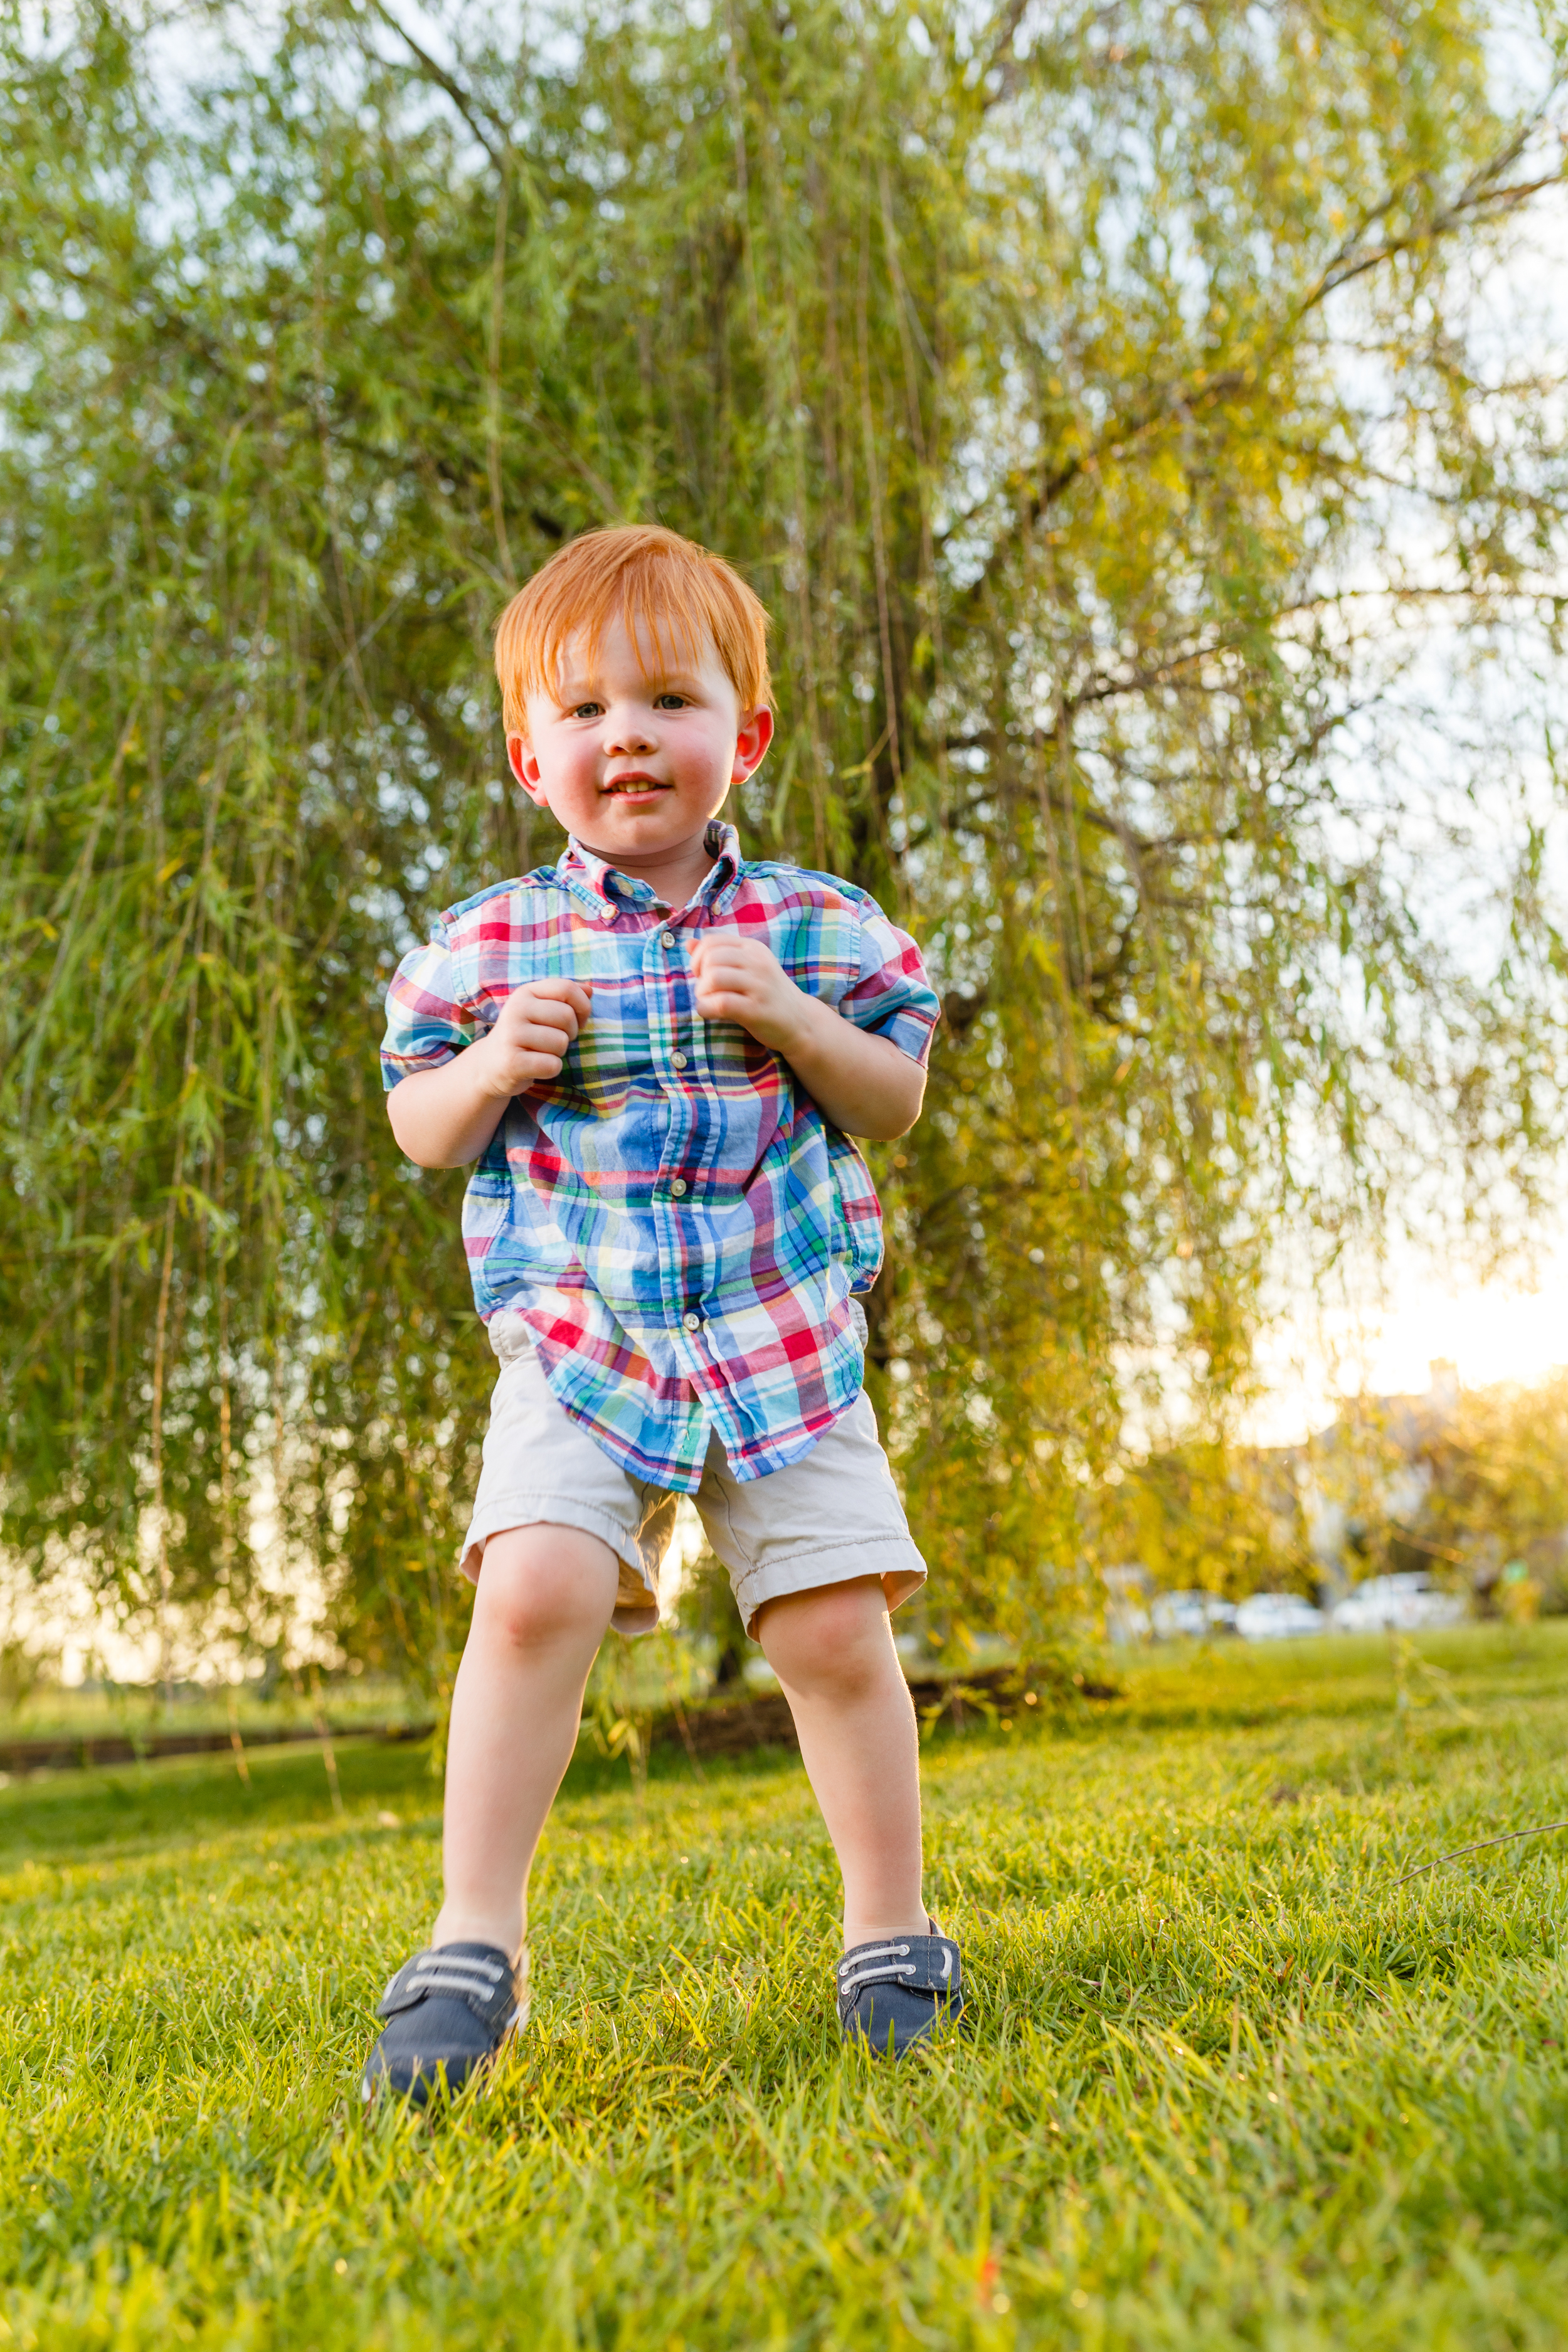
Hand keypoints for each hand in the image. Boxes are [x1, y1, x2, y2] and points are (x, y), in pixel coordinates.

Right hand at [474, 977, 591, 1096]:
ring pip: (561, 1042)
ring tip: (541, 1053)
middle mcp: (516, 1009)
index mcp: (526, 993)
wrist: (490, 1065)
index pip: (567, 988)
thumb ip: (565, 997)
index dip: (582, 1006)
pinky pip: (552, 1064)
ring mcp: (512, 1035)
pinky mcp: (512, 1061)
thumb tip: (590, 989)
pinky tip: (536, 1067)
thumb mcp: (541, 1010)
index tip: (578, 1020)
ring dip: (558, 1052)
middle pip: (567, 1017)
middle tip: (554, 1041)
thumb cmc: (525, 1036)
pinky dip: (551, 1069)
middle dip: (570, 1033)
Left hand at [690, 934, 808, 1053]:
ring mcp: (759, 985)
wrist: (801, 1021)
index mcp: (753, 948)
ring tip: (709, 1001)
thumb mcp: (748, 968)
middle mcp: (758, 962)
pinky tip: (711, 1012)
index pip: (711, 941)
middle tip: (707, 991)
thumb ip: (720, 955)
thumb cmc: (768, 994)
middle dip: (700, 977)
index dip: (698, 958)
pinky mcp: (757, 1009)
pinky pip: (720, 1003)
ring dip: (703, 993)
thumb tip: (688, 943)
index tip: (702, 974)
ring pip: (714, 978)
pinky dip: (706, 1008)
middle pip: (710, 959)